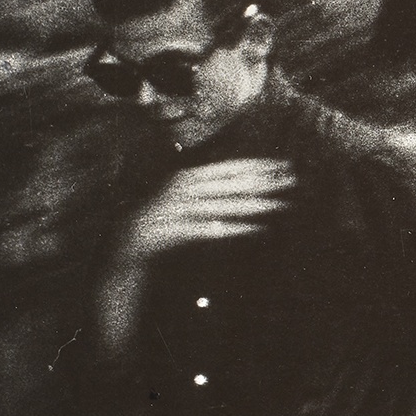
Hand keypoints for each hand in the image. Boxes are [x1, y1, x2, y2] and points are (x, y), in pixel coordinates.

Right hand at [118, 158, 294, 263]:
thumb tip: (243, 186)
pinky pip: (207, 231)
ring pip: (220, 205)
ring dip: (253, 205)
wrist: (122, 251)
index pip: (225, 168)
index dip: (255, 165)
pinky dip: (233, 229)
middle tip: (292, 180)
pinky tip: (256, 230)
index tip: (283, 165)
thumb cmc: (158, 228)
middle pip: (227, 183)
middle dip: (261, 181)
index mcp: (184, 179)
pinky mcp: (169, 233)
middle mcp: (179, 190)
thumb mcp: (183, 204)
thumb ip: (207, 193)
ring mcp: (173, 211)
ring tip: (281, 205)